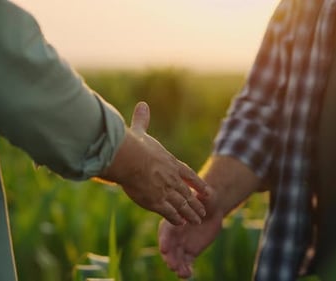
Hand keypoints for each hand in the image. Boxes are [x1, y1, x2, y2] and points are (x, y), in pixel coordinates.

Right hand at [99, 102, 208, 224]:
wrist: (129, 159)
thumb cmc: (134, 145)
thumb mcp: (141, 132)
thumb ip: (143, 120)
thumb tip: (142, 105)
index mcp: (170, 163)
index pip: (188, 175)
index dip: (197, 183)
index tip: (206, 191)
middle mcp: (172, 178)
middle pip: (188, 193)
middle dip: (196, 203)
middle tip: (204, 211)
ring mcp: (165, 191)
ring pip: (182, 205)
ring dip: (191, 213)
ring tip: (197, 220)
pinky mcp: (156, 202)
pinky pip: (170, 212)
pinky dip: (176, 218)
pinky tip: (181, 223)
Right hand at [158, 197, 223, 278]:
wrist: (211, 209)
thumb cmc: (206, 198)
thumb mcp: (205, 195)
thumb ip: (202, 196)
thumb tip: (206, 192)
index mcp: (173, 220)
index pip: (166, 231)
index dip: (165, 240)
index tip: (165, 248)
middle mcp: (174, 234)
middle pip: (169, 248)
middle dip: (170, 257)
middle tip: (173, 265)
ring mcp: (180, 244)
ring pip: (176, 258)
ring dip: (177, 266)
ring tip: (183, 274)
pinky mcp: (189, 252)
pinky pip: (186, 263)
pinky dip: (186, 270)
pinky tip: (189, 275)